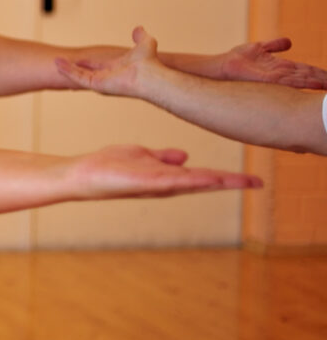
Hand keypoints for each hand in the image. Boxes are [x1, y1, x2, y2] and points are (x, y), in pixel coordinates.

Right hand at [56, 26, 156, 97]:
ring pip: (79, 74)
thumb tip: (139, 28)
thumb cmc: (150, 63)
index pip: (98, 65)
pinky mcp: (95, 84)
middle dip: (73, 68)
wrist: (149, 74)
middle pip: (85, 71)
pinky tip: (58, 63)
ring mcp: (100, 81)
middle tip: (61, 62)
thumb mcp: (145, 43)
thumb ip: (140, 36)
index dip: (88, 62)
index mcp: (116, 68)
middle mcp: (107, 76)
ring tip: (55, 61)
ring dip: (67, 68)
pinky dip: (67, 70)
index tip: (78, 58)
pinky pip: (77, 76)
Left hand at [68, 143, 260, 198]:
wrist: (80, 174)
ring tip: (242, 181)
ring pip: (192, 183)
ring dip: (216, 181)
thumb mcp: (141, 155)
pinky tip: (207, 178)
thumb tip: (185, 156)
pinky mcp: (142, 182)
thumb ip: (162, 157)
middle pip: (204, 183)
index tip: (252, 179)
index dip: (226, 178)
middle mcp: (165, 184)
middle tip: (259, 183)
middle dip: (231, 183)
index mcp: (167, 176)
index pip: (202, 176)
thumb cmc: (108, 165)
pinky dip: (189, 179)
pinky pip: (170, 180)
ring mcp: (155, 184)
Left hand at [217, 35, 326, 88]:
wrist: (221, 66)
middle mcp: (280, 74)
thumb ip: (275, 45)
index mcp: (280, 67)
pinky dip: (304, 82)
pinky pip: (290, 81)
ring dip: (317, 82)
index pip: (304, 70)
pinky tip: (316, 84)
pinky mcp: (269, 79)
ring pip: (302, 80)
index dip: (318, 72)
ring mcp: (275, 78)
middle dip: (322, 79)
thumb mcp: (259, 48)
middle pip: (306, 76)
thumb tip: (289, 42)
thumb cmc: (237, 59)